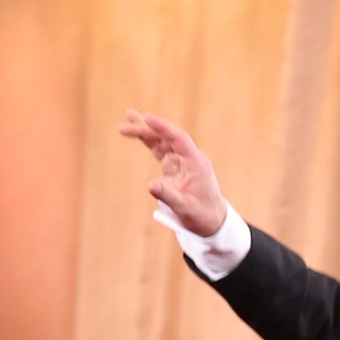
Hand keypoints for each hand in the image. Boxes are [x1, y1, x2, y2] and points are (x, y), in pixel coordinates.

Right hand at [118, 108, 227, 235]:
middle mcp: (190, 158)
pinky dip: (149, 141)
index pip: (179, 139)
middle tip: (127, 119)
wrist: (212, 221)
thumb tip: (150, 185)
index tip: (147, 118)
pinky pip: (161, 149)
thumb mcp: (185, 209)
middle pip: (167, 136)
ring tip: (127, 118)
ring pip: (162, 140)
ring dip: (145, 130)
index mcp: (196, 163)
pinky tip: (136, 133)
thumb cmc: (202, 216)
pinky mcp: (175, 166)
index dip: (163, 127)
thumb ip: (168, 195)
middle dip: (147, 127)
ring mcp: (182, 160)